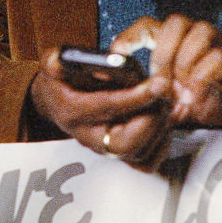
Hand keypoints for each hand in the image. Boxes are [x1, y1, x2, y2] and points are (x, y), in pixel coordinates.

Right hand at [29, 48, 173, 168]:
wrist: (58, 101)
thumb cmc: (61, 81)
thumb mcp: (54, 62)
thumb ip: (58, 60)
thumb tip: (68, 60)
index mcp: (73, 112)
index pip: (107, 108)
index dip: (136, 97)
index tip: (157, 84)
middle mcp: (90, 137)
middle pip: (126, 144)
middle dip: (151, 120)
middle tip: (164, 96)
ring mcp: (106, 149)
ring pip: (140, 154)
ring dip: (160, 129)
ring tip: (167, 103)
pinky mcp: (120, 154)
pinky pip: (146, 162)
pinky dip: (162, 143)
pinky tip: (166, 120)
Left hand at [116, 15, 221, 129]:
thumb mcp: (189, 105)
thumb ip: (166, 104)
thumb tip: (138, 111)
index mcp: (187, 47)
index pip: (153, 25)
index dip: (132, 35)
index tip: (117, 54)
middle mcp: (205, 42)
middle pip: (175, 21)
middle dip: (162, 52)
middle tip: (161, 82)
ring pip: (198, 32)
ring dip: (185, 64)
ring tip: (184, 92)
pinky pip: (217, 58)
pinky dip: (202, 80)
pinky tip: (198, 97)